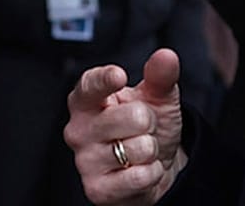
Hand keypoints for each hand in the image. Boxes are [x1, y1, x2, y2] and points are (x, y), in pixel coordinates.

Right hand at [64, 48, 185, 205]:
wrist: (153, 165)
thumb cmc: (147, 126)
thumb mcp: (157, 97)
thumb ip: (160, 76)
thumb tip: (166, 57)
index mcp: (86, 100)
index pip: (90, 86)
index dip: (105, 80)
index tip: (119, 76)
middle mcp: (78, 129)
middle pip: (134, 116)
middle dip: (150, 123)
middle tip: (142, 129)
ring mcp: (84, 160)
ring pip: (139, 148)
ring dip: (150, 150)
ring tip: (139, 150)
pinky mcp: (96, 189)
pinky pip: (138, 176)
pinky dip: (151, 173)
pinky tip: (140, 170)